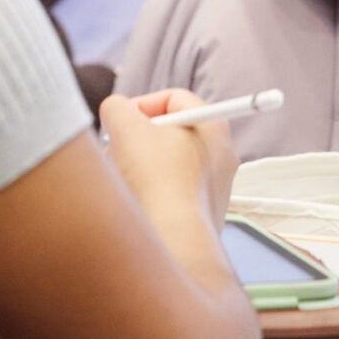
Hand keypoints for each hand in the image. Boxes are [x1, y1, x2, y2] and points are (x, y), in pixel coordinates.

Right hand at [102, 88, 239, 237]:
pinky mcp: (203, 214)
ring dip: (139, 163)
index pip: (174, 99)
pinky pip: (172, 191)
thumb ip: (116, 106)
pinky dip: (150, 190)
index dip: (141, 103)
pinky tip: (135, 200)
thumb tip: (116, 112)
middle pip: (171, 132)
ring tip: (122, 176)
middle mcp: (222, 155)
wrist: (174, 239)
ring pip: (169, 162)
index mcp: (212, 127)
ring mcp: (216, 187)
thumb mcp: (124, 124)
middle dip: (136, 136)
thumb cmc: (156, 180)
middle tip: (117, 146)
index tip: (122, 119)